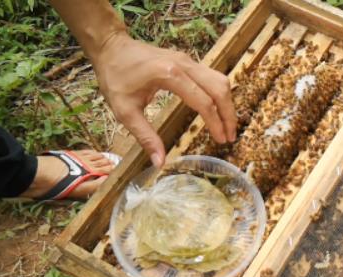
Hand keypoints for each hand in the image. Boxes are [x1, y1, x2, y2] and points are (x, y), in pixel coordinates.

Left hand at [93, 33, 236, 166]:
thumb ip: (145, 137)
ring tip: (227, 125)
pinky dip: (219, 94)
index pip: (203, 101)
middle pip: (219, 88)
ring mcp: (188, 60)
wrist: (111, 47)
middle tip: (230, 136)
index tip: (221, 140)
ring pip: (220, 80)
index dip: (215, 123)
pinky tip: (217, 109)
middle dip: (228, 114)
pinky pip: (212, 76)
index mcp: (170, 75)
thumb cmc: (115, 77)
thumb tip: (159, 162)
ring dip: (227, 103)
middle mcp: (184, 64)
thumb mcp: (125, 111)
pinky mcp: (188, 61)